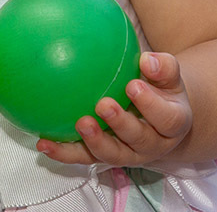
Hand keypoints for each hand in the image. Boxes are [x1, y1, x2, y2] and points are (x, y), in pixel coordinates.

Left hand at [37, 52, 191, 165]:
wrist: (158, 116)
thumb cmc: (161, 88)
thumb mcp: (169, 76)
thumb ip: (162, 67)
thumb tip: (147, 59)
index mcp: (172, 123)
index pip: (166, 118)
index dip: (151, 104)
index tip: (133, 85)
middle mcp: (152, 144)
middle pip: (138, 139)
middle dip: (121, 124)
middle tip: (103, 105)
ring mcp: (128, 154)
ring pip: (111, 154)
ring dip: (94, 142)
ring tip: (80, 123)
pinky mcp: (105, 157)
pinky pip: (84, 157)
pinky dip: (64, 152)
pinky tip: (44, 143)